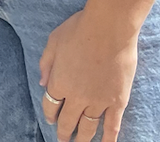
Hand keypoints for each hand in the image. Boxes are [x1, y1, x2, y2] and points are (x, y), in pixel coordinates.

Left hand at [38, 8, 138, 141]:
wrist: (109, 27)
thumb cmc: (80, 29)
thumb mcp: (54, 41)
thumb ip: (46, 63)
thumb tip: (41, 83)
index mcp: (59, 82)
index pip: (50, 106)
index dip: (49, 115)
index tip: (50, 120)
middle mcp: (76, 97)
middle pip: (68, 121)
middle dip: (63, 133)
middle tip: (62, 139)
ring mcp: (98, 101)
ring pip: (88, 127)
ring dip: (82, 139)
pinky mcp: (117, 101)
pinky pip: (112, 125)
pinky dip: (109, 138)